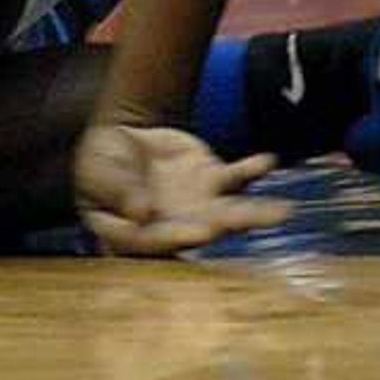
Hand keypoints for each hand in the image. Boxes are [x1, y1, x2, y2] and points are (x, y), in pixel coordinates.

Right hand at [72, 124, 293, 257]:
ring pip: (228, 214)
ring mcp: (198, 208)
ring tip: (281, 213)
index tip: (194, 233)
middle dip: (216, 230)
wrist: (126, 138)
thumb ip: (117, 189)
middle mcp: (173, 227)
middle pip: (195, 233)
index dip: (171, 239)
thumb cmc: (103, 163)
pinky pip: (237, 176)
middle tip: (229, 227)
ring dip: (254, 215)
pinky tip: (269, 161)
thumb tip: (141, 213)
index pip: (150, 242)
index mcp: (135, 233)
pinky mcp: (213, 181)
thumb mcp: (98, 170)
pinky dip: (253, 170)